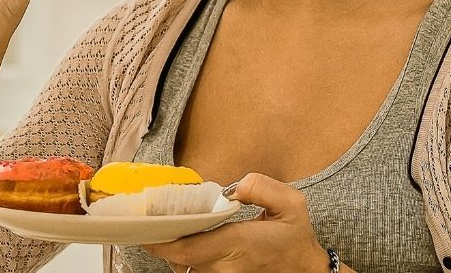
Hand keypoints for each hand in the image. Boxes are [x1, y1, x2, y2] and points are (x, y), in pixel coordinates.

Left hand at [143, 173, 328, 272]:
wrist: (307, 271)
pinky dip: (182, 258)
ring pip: (184, 267)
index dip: (160, 240)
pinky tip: (178, 241)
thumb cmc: (295, 238)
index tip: (143, 225)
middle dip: (161, 239)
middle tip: (146, 218)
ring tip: (160, 227)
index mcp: (238, 245)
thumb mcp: (291, 203)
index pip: (187, 248)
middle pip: (179, 258)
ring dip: (171, 250)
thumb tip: (233, 188)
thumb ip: (260, 187)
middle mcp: (226, 267)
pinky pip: (194, 271)